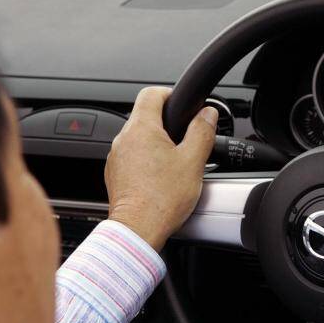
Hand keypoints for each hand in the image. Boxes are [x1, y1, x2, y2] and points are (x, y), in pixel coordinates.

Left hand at [105, 87, 217, 250]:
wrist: (139, 229)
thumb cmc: (162, 199)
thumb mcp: (193, 161)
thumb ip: (202, 131)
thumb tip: (207, 114)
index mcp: (142, 129)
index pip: (152, 93)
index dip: (170, 94)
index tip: (183, 105)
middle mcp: (123, 139)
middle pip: (145, 116)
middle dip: (167, 123)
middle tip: (187, 138)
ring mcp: (116, 158)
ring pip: (138, 138)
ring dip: (157, 143)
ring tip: (176, 161)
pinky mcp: (115, 175)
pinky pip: (132, 158)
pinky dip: (146, 161)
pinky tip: (162, 177)